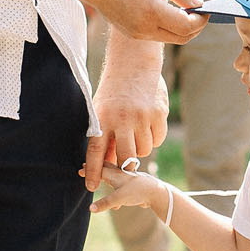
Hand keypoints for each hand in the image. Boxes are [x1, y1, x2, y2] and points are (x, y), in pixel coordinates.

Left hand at [82, 60, 168, 187]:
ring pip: (143, 151)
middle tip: (125, 162)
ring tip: (136, 133)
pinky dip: (153, 138)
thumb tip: (106, 163)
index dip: (93, 171)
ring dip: (140, 149)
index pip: (95, 150)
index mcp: (103, 118)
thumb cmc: (114, 91)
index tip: (90, 187)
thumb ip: (104, 135)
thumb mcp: (102, 110)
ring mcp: (142, 117)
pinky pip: (157, 140)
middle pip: (124, 157)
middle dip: (125, 164)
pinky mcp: (159, 114)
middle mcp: (122, 119)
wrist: (134, 63)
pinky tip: (148, 125)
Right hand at [86, 161, 167, 214]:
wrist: (157, 193)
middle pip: (106, 168)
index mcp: (115, 174)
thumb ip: (104, 203)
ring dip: (106, 179)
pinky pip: (121, 187)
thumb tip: (90, 209)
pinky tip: (117, 206)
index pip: (99, 170)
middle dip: (96, 169)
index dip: (89, 170)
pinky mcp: (134, 186)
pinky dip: (116, 193)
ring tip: (100, 180)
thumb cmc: (138, 192)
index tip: (80, 169)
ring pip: (113, 177)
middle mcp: (121, 174)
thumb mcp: (119, 198)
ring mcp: (128, 179)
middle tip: (87, 166)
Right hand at [93, 0, 205, 43]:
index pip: (187, 26)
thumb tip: (198, 4)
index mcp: (153, 12)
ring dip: (182, 28)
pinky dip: (168, 28)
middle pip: (182, 38)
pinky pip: (157, 36)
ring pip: (170, 39)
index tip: (206, 10)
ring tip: (184, 10)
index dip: (201, 20)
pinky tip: (168, 13)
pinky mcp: (132, 34)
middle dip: (195, 27)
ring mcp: (137, 34)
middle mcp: (145, 28)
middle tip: (199, 12)